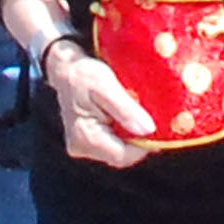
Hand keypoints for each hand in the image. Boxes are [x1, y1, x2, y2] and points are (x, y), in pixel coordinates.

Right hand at [46, 43, 159, 168]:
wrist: (65, 68)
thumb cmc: (82, 73)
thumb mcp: (105, 84)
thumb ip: (126, 109)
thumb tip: (148, 130)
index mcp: (85, 136)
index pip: (123, 156)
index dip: (145, 145)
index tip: (159, 127)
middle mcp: (82, 146)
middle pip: (122, 154)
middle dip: (139, 138)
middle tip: (151, 117)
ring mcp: (83, 145)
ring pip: (119, 149)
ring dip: (132, 134)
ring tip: (138, 113)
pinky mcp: (88, 141)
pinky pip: (113, 142)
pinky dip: (124, 130)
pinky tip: (129, 116)